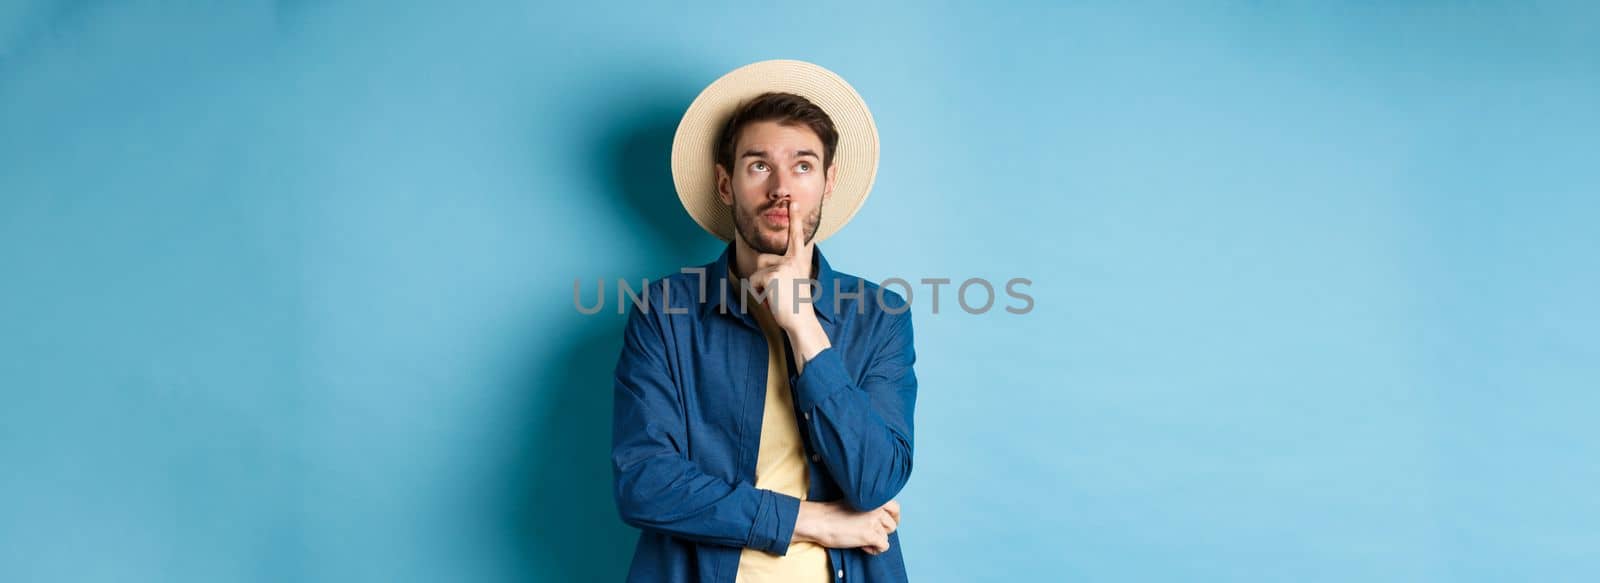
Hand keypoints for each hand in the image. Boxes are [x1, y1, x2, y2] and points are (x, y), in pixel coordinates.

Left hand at [746, 199, 817, 331]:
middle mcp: (792, 259)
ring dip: (760, 287)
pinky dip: (758, 293)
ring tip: (775, 297)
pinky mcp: (773, 274)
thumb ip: (781, 272)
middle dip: (761, 277)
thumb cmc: (795, 306)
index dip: (794, 218)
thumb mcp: (790, 283)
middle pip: (762, 259)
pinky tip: (772, 299)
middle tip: (776, 294)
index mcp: (798, 260)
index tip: (793, 202)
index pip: (796, 236)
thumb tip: (759, 274)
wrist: (801, 321)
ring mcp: (783, 265)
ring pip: (756, 271)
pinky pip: (754, 281)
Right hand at [793, 499, 900, 554]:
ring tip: (862, 540)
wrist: (818, 520)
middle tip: (870, 534)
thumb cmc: (831, 513)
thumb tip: (880, 521)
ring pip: (887, 537)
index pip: (896, 508)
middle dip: (882, 532)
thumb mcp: (854, 503)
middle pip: (892, 525)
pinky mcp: (870, 535)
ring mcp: (874, 521)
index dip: (892, 518)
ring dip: (876, 541)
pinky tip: (863, 547)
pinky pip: (883, 546)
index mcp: (873, 498)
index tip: (885, 525)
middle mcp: (876, 508)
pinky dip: (874, 550)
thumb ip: (869, 507)